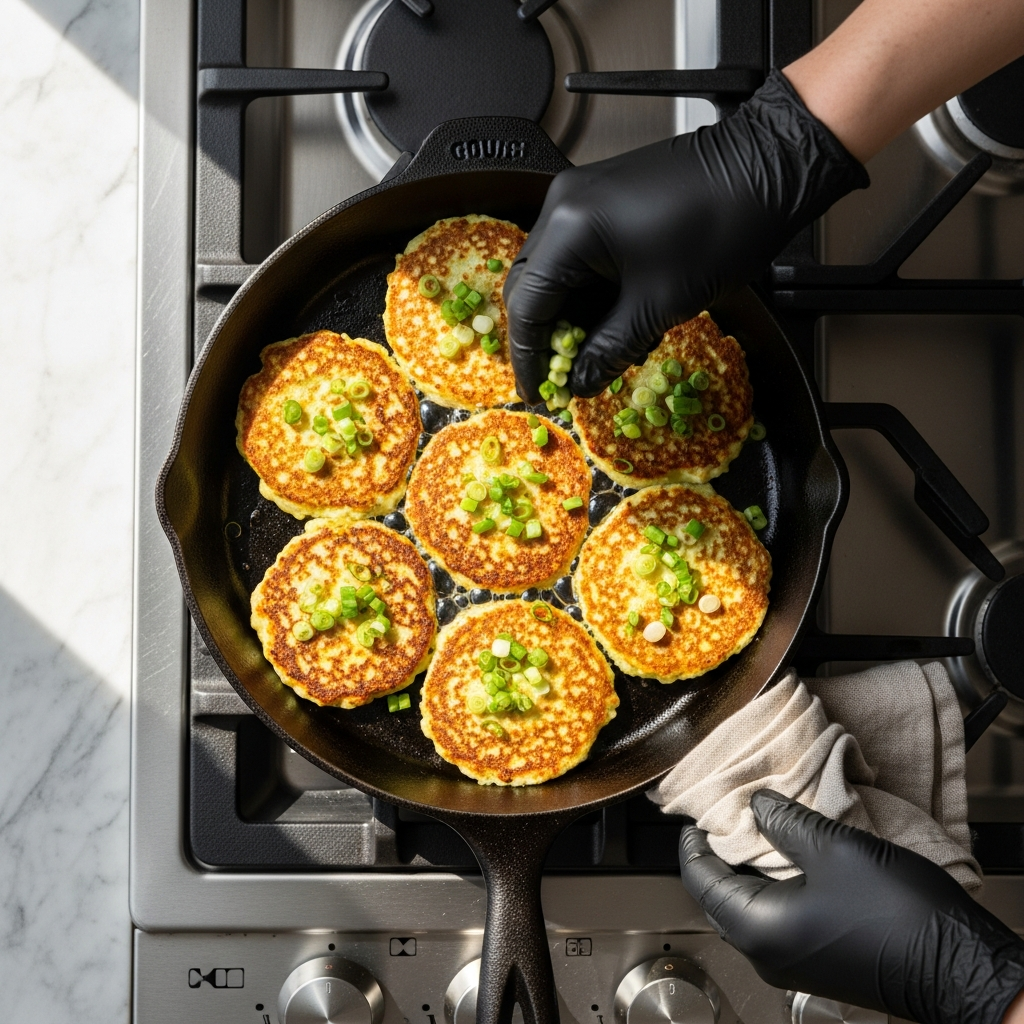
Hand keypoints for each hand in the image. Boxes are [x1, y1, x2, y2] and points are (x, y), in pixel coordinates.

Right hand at [503, 70, 866, 402]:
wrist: (766, 168)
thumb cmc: (721, 226)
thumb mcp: (659, 305)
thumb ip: (609, 349)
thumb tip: (582, 381)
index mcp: (571, 227)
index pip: (527, 305)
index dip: (528, 356)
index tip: (538, 391)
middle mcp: (564, 204)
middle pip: (530, 285)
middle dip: (544, 336)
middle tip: (561, 376)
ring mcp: (581, 197)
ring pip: (552, 271)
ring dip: (568, 316)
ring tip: (592, 354)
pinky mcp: (601, 198)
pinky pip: (576, 254)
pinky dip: (586, 292)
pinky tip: (608, 321)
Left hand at [678, 789, 1023, 1023]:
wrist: (958, 967)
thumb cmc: (897, 916)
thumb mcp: (833, 849)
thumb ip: (785, 821)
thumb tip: (756, 804)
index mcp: (757, 927)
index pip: (699, 878)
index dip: (692, 841)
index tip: (694, 813)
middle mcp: (765, 953)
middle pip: (718, 896)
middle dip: (718, 853)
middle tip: (726, 815)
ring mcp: (790, 963)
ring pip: (747, 909)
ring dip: (747, 869)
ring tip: (757, 828)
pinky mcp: (814, 962)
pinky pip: (775, 920)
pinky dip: (771, 887)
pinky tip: (788, 858)